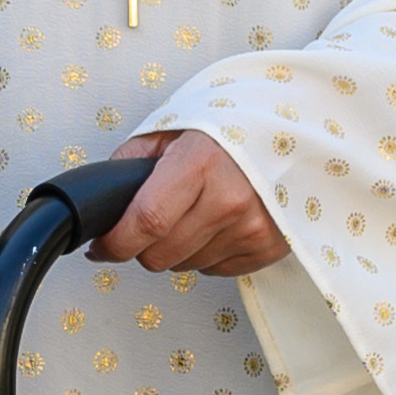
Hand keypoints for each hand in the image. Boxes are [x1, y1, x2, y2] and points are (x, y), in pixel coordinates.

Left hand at [104, 130, 289, 276]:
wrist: (294, 129)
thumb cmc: (231, 124)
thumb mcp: (173, 126)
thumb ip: (131, 161)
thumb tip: (104, 201)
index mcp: (200, 163)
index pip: (145, 222)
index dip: (115, 243)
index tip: (101, 247)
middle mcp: (230, 198)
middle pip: (160, 255)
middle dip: (142, 246)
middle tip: (151, 221)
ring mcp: (253, 226)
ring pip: (186, 266)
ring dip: (178, 249)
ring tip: (194, 211)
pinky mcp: (270, 246)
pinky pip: (217, 270)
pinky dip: (208, 253)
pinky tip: (218, 222)